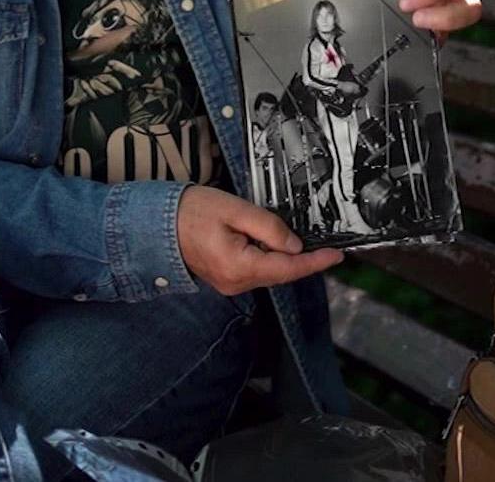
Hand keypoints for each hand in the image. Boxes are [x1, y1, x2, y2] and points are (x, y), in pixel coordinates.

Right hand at [176, 185, 342, 294]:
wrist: (158, 224)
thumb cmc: (192, 212)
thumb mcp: (235, 209)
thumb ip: (268, 227)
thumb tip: (294, 244)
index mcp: (239, 266)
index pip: (288, 268)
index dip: (315, 262)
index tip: (336, 255)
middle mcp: (235, 282)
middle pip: (281, 273)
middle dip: (302, 259)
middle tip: (322, 243)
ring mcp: (230, 284)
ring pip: (270, 273)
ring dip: (284, 258)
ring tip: (291, 238)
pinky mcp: (226, 279)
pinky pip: (256, 271)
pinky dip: (269, 259)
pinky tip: (272, 244)